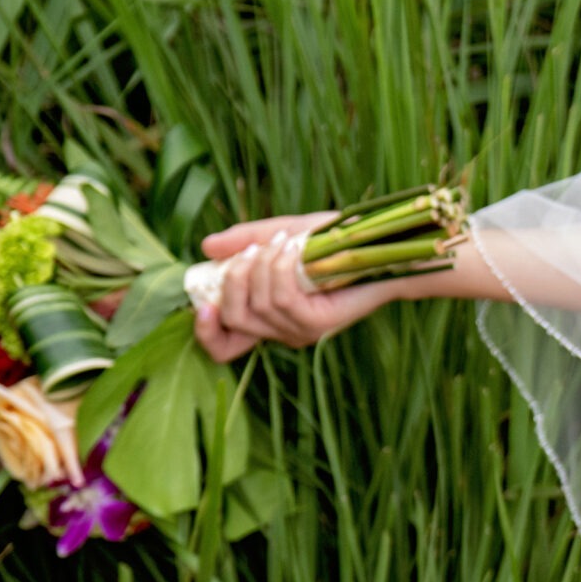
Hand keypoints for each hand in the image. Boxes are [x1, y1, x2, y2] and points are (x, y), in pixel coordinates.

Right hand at [192, 214, 391, 361]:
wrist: (380, 247)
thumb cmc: (332, 242)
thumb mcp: (282, 234)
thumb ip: (246, 240)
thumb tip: (207, 247)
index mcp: (266, 317)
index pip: (224, 347)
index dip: (206, 332)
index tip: (200, 306)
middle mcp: (282, 331)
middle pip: (235, 318)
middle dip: (234, 280)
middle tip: (253, 250)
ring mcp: (302, 331)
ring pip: (260, 305)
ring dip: (263, 267)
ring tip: (283, 241)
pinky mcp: (321, 324)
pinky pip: (284, 299)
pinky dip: (281, 268)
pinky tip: (293, 248)